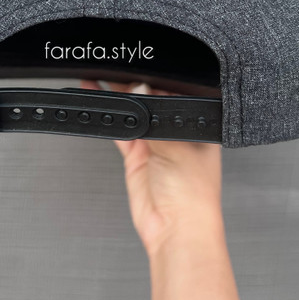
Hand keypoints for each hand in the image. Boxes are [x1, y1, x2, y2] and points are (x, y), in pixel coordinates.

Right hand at [79, 79, 223, 257]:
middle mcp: (176, 133)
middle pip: (152, 102)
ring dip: (119, 100)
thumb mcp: (177, 147)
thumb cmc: (194, 195)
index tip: (141, 67)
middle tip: (117, 71)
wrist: (176, 231)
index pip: (175, 94)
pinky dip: (111, 120)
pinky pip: (121, 132)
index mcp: (197, 125)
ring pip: (134, 115)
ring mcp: (156, 145)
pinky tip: (102, 105)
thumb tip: (141, 90)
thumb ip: (156, 119)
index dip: (158, 80)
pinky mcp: (138, 157)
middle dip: (135, 88)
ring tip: (101, 81)